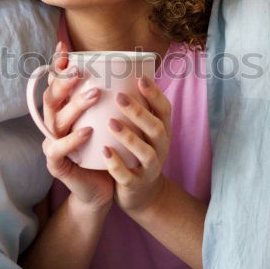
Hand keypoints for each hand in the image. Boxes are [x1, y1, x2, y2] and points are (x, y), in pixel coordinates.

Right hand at [39, 41, 114, 213]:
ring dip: (75, 106)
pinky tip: (88, 131)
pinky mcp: (56, 164)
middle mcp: (53, 125)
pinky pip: (59, 149)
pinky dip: (73, 140)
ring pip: (56, 121)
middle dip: (64, 81)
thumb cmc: (105, 150)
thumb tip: (131, 69)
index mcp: (63, 111)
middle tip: (80, 70)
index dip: (57, 65)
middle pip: (51, 98)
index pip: (56, 83)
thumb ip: (110, 99)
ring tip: (94, 94)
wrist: (102, 188)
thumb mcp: (108, 121)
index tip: (65, 47)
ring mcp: (52, 144)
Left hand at [102, 75, 172, 214]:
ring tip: (110, 122)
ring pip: (146, 152)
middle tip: (119, 97)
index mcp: (162, 131)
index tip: (141, 78)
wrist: (140, 194)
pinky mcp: (137, 184)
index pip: (165, 110)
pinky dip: (117, 164)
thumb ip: (134, 109)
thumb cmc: (135, 153)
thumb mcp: (140, 131)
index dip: (155, 94)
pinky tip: (104, 152)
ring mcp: (151, 168)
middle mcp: (161, 148)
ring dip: (129, 137)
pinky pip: (128, 175)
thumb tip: (117, 74)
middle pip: (157, 128)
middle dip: (140, 112)